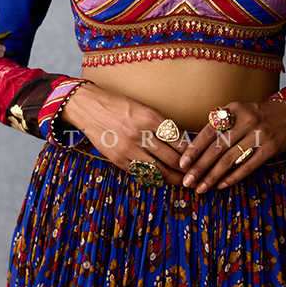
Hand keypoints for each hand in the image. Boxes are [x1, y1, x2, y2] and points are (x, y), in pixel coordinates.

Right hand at [61, 84, 188, 184]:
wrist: (88, 107)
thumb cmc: (117, 104)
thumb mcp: (142, 108)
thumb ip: (160, 124)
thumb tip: (180, 141)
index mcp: (149, 117)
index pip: (178, 140)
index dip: (191, 151)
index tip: (197, 156)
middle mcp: (140, 134)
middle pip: (172, 158)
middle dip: (187, 169)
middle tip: (196, 174)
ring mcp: (128, 149)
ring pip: (158, 171)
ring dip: (173, 178)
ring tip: (183, 181)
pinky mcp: (118, 160)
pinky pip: (141, 174)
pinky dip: (154, 178)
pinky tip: (162, 179)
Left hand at [178, 100, 285, 193]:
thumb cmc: (256, 115)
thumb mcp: (238, 112)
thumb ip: (221, 125)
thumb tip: (196, 148)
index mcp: (234, 110)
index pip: (209, 131)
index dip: (194, 148)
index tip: (182, 163)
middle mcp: (246, 121)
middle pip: (217, 148)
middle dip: (200, 166)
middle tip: (188, 181)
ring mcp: (259, 135)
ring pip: (231, 159)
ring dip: (213, 176)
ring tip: (201, 187)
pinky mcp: (269, 149)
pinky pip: (248, 166)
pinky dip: (233, 177)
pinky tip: (221, 185)